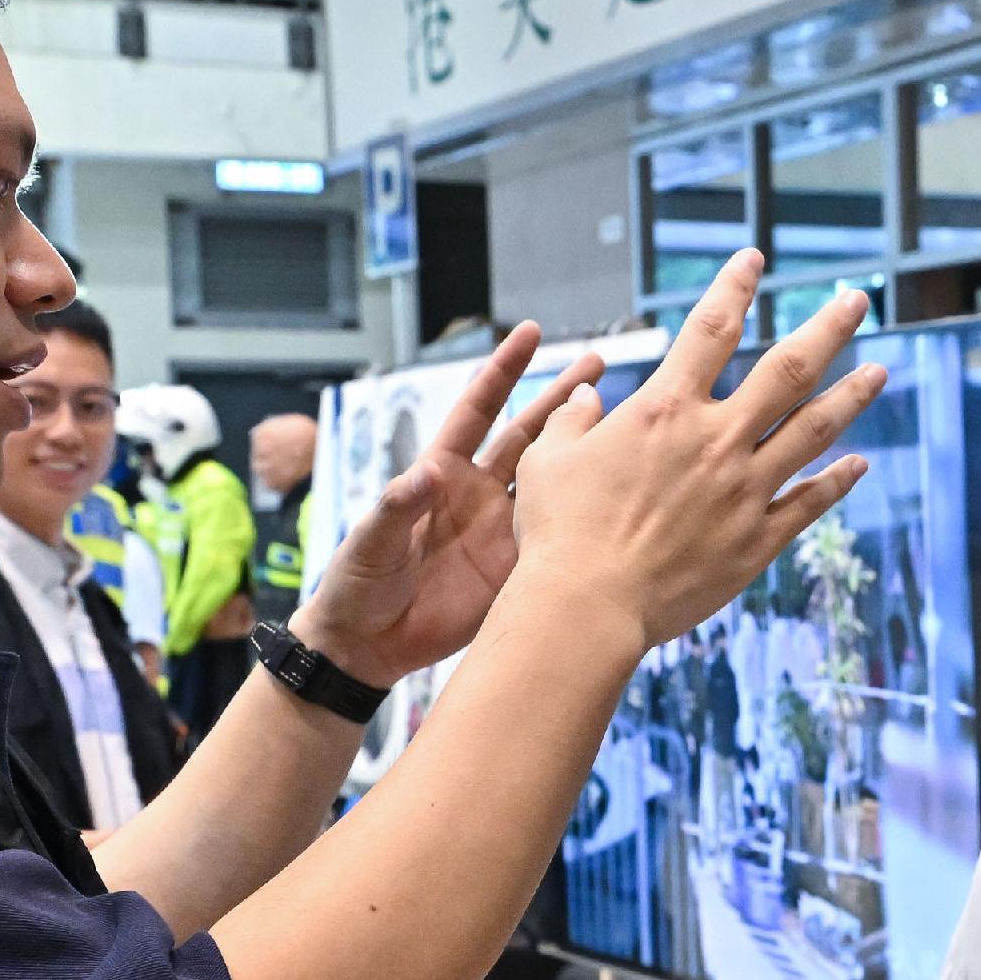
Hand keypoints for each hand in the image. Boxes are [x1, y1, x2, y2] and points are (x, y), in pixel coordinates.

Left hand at [293, 320, 593, 688]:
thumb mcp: (370, 541)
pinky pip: (558, 539)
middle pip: (528, 435)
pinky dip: (586, 520)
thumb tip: (427, 473)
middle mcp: (478, 494)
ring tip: (622, 423)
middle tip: (597, 365)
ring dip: (582, 454)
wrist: (369, 645)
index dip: (505, 371)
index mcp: (442, 473)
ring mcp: (502, 531)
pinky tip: (619, 502)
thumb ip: (397, 505)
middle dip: (561, 399)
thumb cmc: (357, 584)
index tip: (529, 334)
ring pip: (553, 482)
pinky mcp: (517, 570)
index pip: (479, 409)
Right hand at [512, 251, 884, 648]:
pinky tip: (859, 464)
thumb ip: (571, 423)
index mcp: (665, 410)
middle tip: (857, 300)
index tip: (755, 258)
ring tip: (880, 372)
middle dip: (828, 328)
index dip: (735, 287)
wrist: (588, 605)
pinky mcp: (756, 541)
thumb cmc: (558, 533)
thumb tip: (585, 398)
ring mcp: (744, 490)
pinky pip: (809, 503)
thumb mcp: (548, 461)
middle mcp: (715, 440)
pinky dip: (838, 481)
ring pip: (814, 431)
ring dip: (851, 397)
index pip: (710, 329)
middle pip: (787, 368)